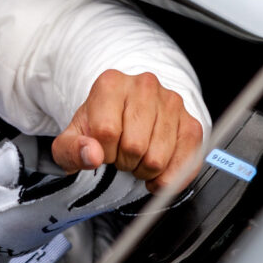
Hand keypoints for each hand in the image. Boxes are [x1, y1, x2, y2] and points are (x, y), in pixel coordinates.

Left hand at [51, 69, 203, 192]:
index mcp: (111, 83)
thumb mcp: (71, 138)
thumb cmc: (97, 127)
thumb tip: (92, 156)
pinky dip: (168, 179)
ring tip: (137, 157)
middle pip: (134, 146)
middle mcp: (144, 86)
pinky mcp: (191, 122)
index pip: (106, 131)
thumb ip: (71, 149)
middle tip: (120, 154)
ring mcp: (171, 102)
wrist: (123, 115)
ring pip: (158, 158)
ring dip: (143, 170)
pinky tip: (157, 173)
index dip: (102, 151)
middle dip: (123, 161)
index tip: (102, 148)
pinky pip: (186, 162)